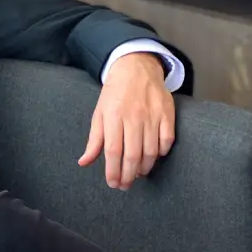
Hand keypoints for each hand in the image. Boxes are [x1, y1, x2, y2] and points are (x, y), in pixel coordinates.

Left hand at [77, 52, 175, 189]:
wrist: (136, 67)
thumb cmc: (114, 93)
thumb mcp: (99, 113)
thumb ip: (94, 140)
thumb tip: (83, 162)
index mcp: (113, 116)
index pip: (112, 151)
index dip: (113, 171)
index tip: (113, 183)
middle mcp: (133, 116)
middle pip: (132, 155)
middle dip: (128, 175)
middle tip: (125, 185)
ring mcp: (152, 114)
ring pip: (150, 151)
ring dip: (144, 168)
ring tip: (138, 173)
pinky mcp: (168, 112)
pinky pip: (167, 140)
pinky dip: (161, 153)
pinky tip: (153, 156)